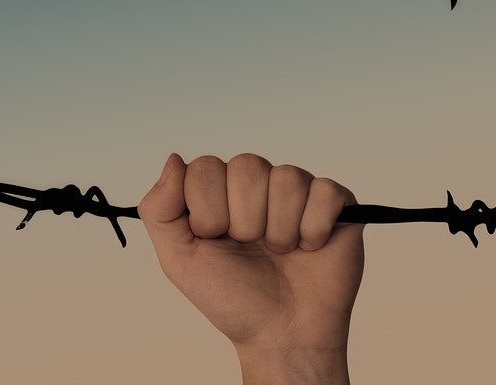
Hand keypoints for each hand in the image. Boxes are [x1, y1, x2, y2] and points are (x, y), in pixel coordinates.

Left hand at [138, 154, 363, 383]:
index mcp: (217, 190)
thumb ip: (159, 209)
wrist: (282, 336)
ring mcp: (296, 190)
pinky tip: (309, 248)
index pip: (205, 167)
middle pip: (247, 166)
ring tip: (280, 252)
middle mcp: (256, 183)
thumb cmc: (231, 298)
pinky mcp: (335, 204)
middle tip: (251, 248)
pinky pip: (324, 192)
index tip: (214, 239)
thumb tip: (174, 158)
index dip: (208, 210)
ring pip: (286, 179)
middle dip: (245, 221)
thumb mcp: (178, 260)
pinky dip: (313, 230)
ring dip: (279, 230)